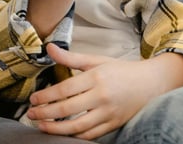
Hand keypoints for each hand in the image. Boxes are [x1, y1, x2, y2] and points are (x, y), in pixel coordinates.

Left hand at [25, 45, 182, 139]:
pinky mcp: (113, 124)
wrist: (151, 83)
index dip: (46, 96)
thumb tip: (50, 48)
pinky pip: (90, 135)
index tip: (33, 99)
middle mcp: (102, 96)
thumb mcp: (97, 60)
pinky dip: (75, 136)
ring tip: (42, 126)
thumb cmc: (122, 70)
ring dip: (56, 129)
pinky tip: (63, 134)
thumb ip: (71, 58)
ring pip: (77, 126)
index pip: (65, 89)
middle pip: (67, 109)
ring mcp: (108, 113)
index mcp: (96, 77)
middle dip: (45, 113)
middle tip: (31, 114)